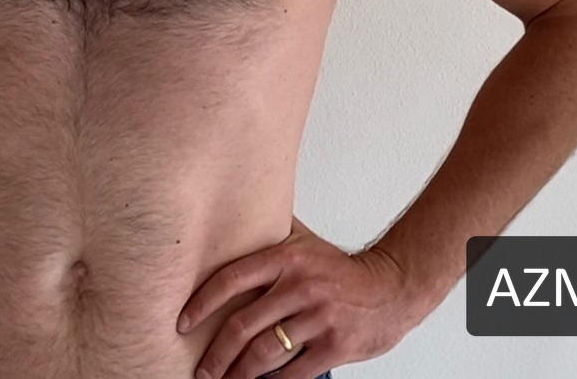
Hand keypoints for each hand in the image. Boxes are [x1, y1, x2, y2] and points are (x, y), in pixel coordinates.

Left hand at [176, 218, 421, 378]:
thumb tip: (231, 214)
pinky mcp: (335, 346)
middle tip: (201, 370)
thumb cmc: (340, 269)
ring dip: (238, 374)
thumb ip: (269, 232)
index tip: (182, 323)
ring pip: (264, 353)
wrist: (393, 287)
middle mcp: (300, 287)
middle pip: (242, 326)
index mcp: (286, 259)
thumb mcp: (303, 242)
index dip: (201, 304)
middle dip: (216, 355)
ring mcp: (318, 318)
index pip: (231, 279)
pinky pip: (293, 372)